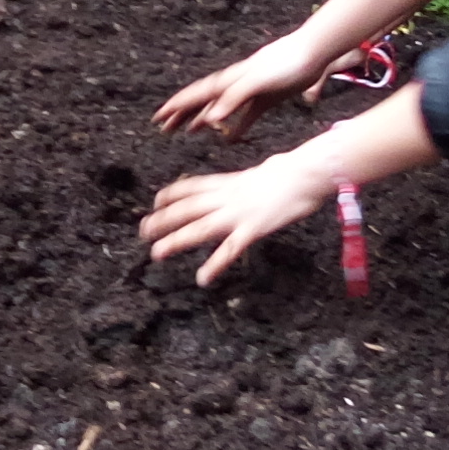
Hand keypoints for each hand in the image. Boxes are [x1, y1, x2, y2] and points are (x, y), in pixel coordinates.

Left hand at [138, 149, 328, 285]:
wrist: (306, 172)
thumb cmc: (293, 171)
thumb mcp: (266, 170)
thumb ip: (254, 179)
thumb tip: (263, 172)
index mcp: (229, 182)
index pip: (192, 186)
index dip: (171, 194)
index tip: (156, 200)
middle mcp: (227, 197)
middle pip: (187, 208)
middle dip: (163, 219)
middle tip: (142, 230)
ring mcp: (238, 213)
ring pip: (199, 228)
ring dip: (175, 241)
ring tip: (156, 253)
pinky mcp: (252, 229)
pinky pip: (229, 250)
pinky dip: (214, 265)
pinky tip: (202, 279)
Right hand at [154, 32, 331, 137]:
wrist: (312, 52)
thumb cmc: (286, 63)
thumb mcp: (258, 81)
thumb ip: (235, 98)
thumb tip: (211, 118)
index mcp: (230, 80)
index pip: (197, 95)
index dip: (177, 107)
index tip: (158, 118)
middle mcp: (235, 85)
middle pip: (202, 101)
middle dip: (182, 114)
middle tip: (164, 129)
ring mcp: (249, 92)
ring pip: (219, 108)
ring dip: (202, 119)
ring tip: (189, 131)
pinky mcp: (266, 99)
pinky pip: (245, 117)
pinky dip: (234, 128)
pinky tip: (229, 139)